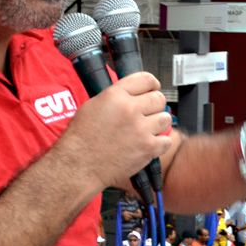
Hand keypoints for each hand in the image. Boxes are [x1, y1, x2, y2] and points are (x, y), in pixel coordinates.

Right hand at [59, 72, 172, 189]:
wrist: (78, 165)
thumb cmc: (81, 139)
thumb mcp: (93, 106)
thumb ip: (116, 96)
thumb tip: (132, 93)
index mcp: (115, 95)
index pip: (146, 79)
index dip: (152, 85)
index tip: (152, 90)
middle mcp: (130, 109)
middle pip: (159, 98)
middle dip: (155, 105)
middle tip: (147, 113)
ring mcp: (141, 129)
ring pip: (165, 118)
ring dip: (158, 124)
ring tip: (147, 130)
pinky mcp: (148, 148)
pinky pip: (167, 140)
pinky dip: (160, 143)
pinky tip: (148, 144)